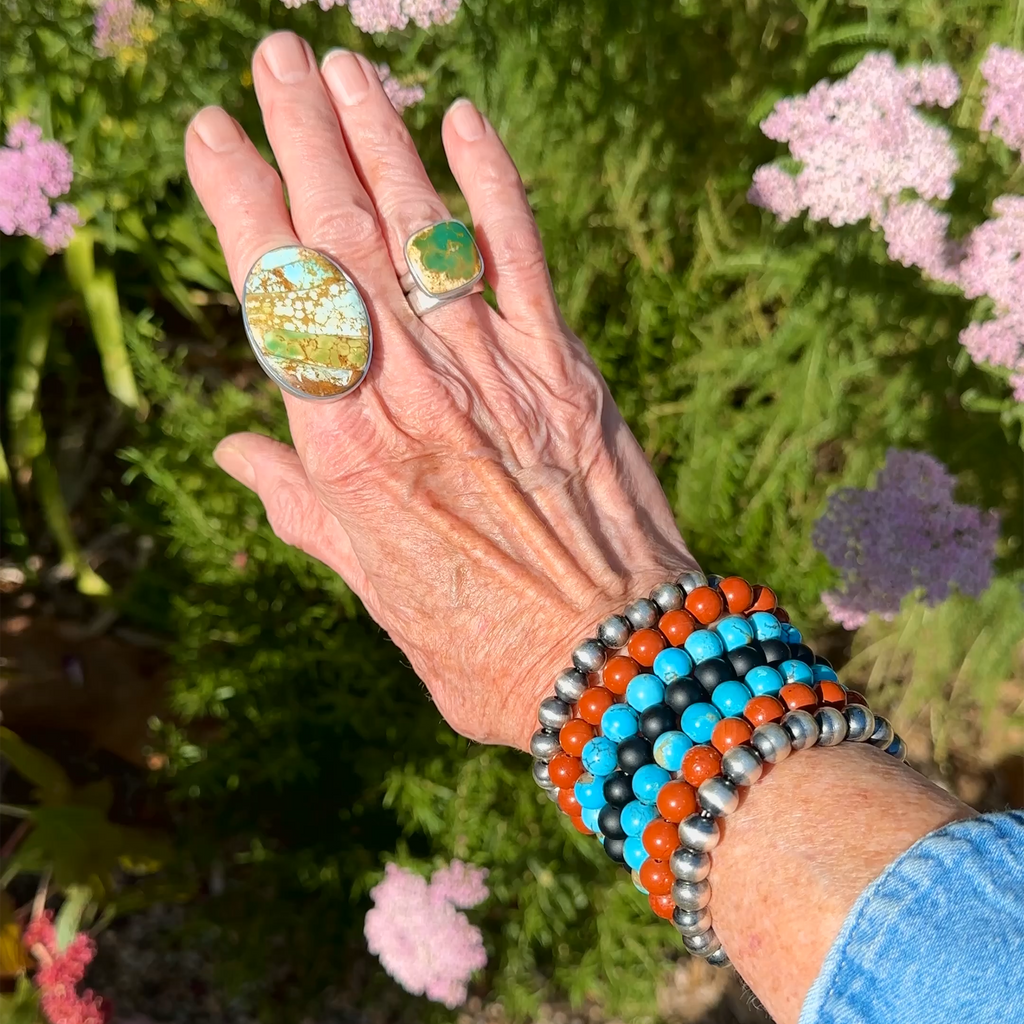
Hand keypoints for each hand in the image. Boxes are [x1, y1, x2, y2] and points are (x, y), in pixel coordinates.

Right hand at [185, 32, 695, 749]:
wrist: (613, 665)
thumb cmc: (481, 644)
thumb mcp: (373, 591)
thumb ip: (303, 508)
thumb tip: (235, 455)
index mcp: (347, 450)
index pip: (280, 298)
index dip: (242, 204)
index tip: (214, 135)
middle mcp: (412, 394)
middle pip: (345, 240)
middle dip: (306, 137)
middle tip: (275, 59)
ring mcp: (495, 373)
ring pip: (425, 232)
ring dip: (383, 140)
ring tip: (347, 69)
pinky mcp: (566, 371)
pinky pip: (524, 259)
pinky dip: (495, 186)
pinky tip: (465, 122)